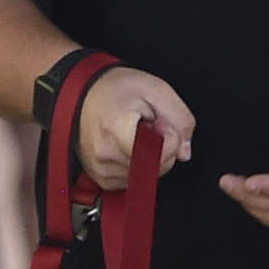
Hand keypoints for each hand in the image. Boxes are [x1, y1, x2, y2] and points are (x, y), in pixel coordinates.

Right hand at [74, 66, 190, 187]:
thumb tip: (184, 151)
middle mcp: (106, 156)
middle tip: (145, 125)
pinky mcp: (101, 178)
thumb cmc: (115, 88)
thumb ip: (180, 118)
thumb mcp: (156, 89)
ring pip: (148, 175)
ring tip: (133, 133)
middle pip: (159, 167)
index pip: (164, 153)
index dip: (170, 134)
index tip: (157, 120)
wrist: (83, 92)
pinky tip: (126, 145)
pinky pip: (134, 180)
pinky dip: (138, 164)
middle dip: (161, 146)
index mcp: (117, 132)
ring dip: (149, 155)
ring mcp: (102, 170)